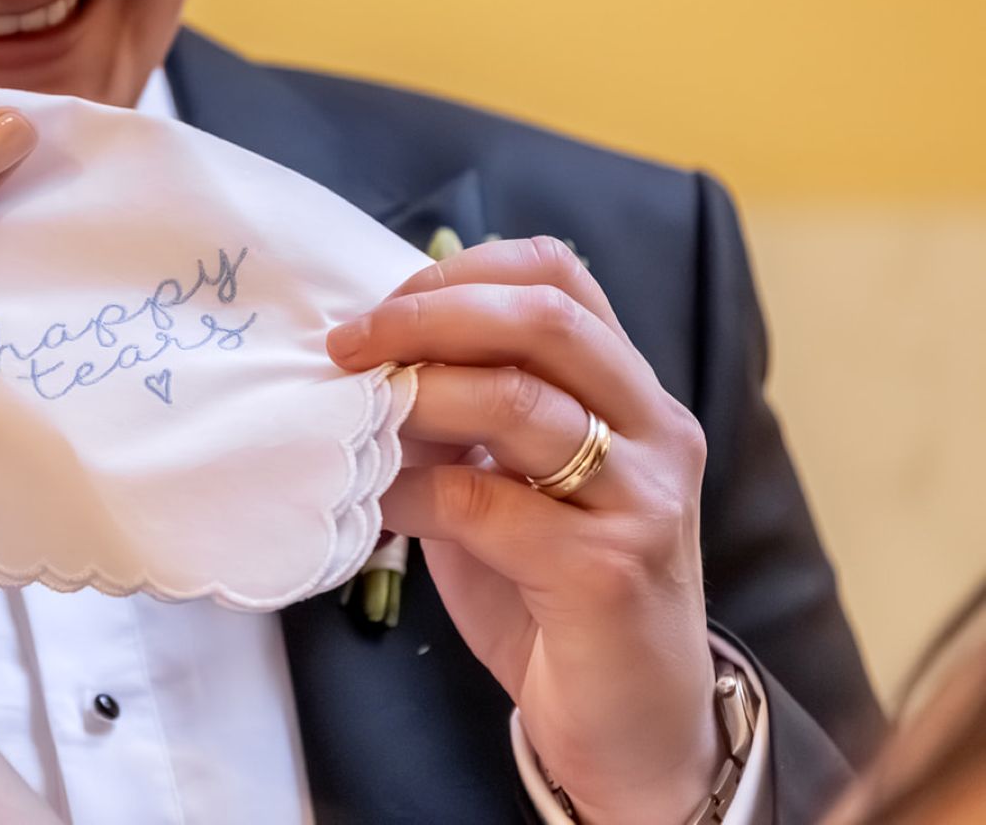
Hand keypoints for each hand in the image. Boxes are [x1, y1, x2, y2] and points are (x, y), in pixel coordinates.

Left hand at [328, 238, 718, 823]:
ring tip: (356, 419)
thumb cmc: (557, 595)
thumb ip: (466, 416)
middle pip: (543, 317)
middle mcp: (653, 429)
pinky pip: (484, 504)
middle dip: (427, 316)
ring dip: (414, 397)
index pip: (559, 275)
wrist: (635, 728)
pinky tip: (375, 506)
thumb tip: (367, 356)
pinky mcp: (607, 570)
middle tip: (347, 344)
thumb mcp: (512, 483)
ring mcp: (640, 498)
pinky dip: (410, 494)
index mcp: (629, 391)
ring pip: (518, 401)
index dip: (461, 272)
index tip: (382, 305)